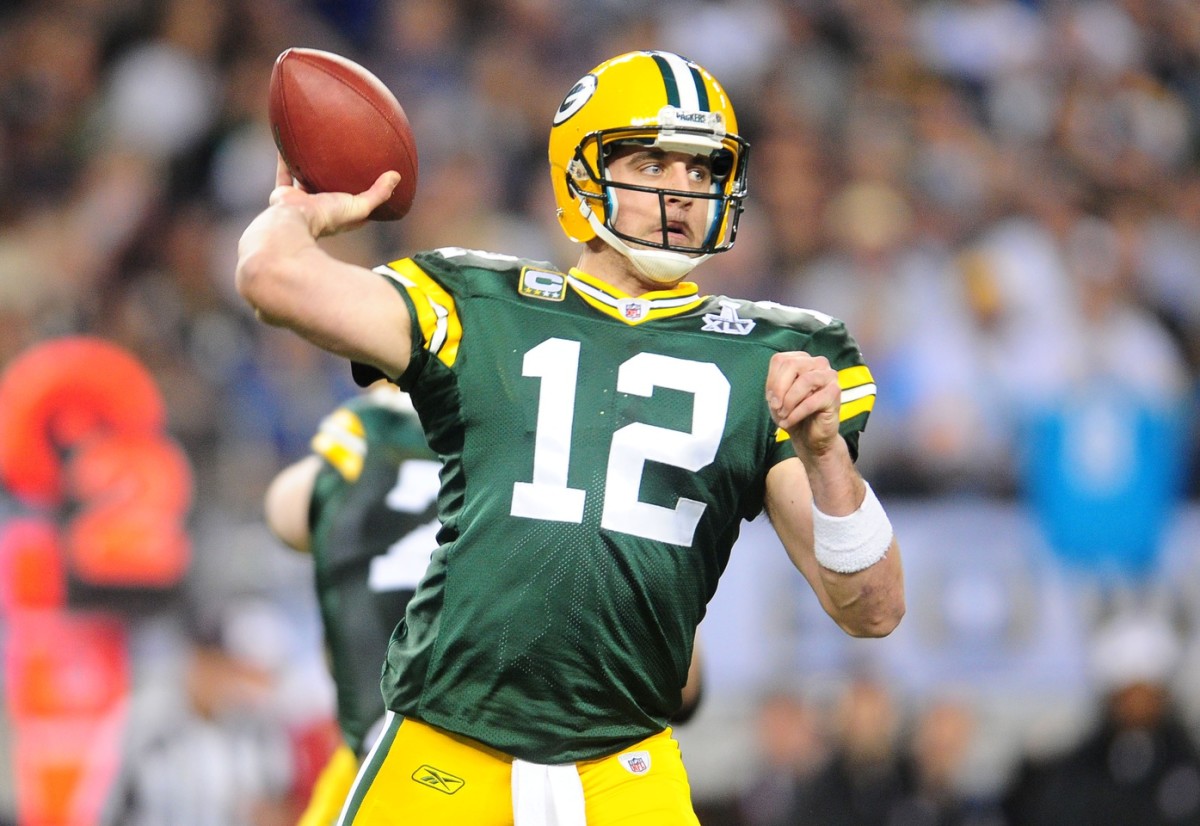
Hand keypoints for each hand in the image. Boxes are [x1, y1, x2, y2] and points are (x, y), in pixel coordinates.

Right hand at [267, 154, 399, 237]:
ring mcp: (301, 201)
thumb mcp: (359, 207)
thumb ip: (378, 194)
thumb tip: (396, 176)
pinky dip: (286, 158)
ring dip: (309, 165)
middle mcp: (318, 209)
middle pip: (329, 190)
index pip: (356, 206)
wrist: (292, 221)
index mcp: (338, 216)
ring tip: (316, 147)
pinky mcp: (284, 194)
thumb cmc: (327, 218)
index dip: (366, 195)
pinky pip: (285, 171)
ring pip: (305, 179)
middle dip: (335, 178)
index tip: (375, 180)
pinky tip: (290, 141)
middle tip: (345, 158)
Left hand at [765, 351, 841, 458]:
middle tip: (775, 406)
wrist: (809, 436)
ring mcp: (829, 376)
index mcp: (802, 359)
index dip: (771, 381)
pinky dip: (796, 413)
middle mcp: (818, 363)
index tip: (770, 399)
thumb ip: (775, 386)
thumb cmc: (792, 412)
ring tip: (783, 415)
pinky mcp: (835, 393)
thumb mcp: (777, 397)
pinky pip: (812, 401)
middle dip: (779, 388)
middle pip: (792, 365)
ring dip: (789, 401)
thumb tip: (776, 389)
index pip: (781, 360)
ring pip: (805, 380)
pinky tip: (789, 422)